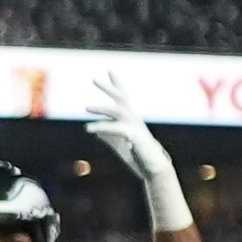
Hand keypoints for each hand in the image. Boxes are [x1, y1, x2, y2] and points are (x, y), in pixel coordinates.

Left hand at [81, 68, 189, 227]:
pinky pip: (117, 129)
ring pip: (118, 111)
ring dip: (102, 108)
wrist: (155, 169)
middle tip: (94, 79)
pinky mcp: (135, 137)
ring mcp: (135, 127)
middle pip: (121, 99)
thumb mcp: (119, 145)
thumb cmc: (139, 157)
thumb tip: (96, 130)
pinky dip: (103, 127)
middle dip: (110, 87)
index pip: (123, 98)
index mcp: (131, 120)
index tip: (110, 71)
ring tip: (86, 107)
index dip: (116, 85)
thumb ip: (108, 136)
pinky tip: (91, 129)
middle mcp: (134, 120)